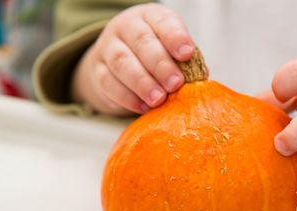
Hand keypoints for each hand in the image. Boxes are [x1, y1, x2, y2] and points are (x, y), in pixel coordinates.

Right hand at [71, 4, 194, 115]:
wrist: (116, 63)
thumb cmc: (154, 55)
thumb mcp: (170, 50)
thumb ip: (184, 61)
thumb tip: (199, 77)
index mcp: (150, 17)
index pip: (163, 22)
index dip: (175, 37)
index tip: (187, 54)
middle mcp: (126, 27)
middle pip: (141, 42)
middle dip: (160, 65)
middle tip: (175, 84)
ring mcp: (108, 47)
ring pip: (122, 62)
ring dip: (143, 83)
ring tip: (159, 99)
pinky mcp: (97, 70)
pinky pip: (109, 83)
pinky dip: (127, 97)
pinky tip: (143, 107)